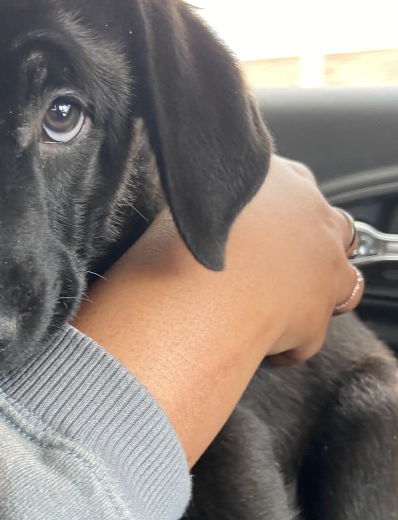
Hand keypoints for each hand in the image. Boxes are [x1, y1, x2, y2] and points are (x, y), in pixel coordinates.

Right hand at [73, 155, 361, 464]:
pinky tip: (258, 343)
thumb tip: (198, 209)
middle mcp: (311, 214)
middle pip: (332, 227)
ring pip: (342, 280)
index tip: (259, 230)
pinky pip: (310, 334)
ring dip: (315, 294)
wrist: (190, 285)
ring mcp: (323, 263)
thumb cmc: (178, 241)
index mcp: (279, 176)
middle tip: (272, 271)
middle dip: (310, 249)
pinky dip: (288, 342)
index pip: (297, 184)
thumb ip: (214, 200)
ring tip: (277, 309)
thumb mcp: (192, 201)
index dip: (280, 212)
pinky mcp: (318, 313)